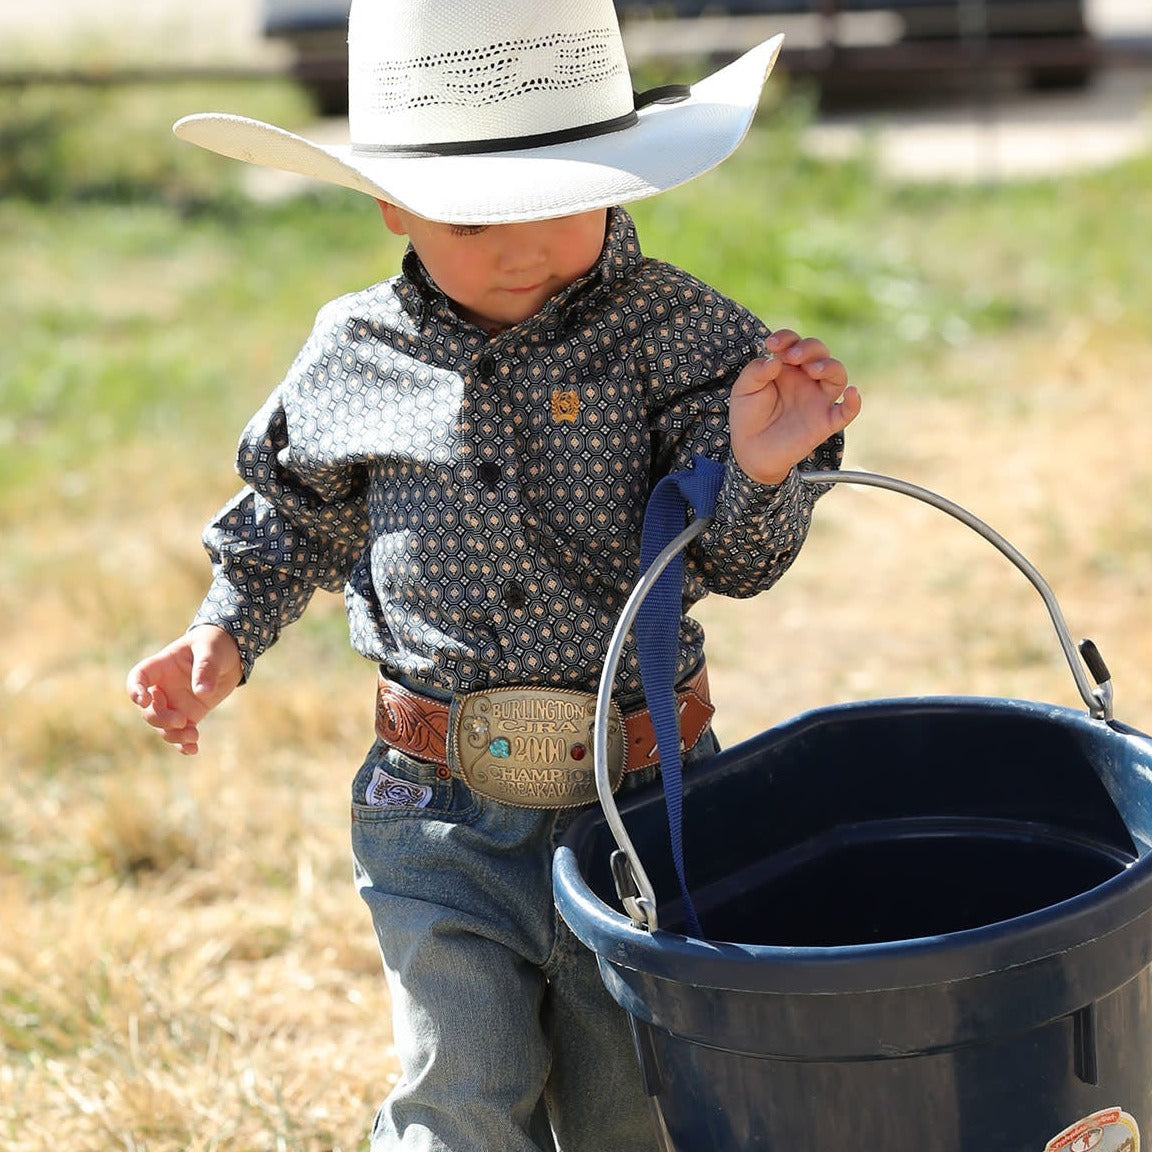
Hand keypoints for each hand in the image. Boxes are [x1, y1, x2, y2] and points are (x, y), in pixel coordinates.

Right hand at [126, 624, 242, 754]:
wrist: (231, 652)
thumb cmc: (215, 644)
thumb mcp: (211, 650)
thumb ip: (205, 669)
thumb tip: (202, 693)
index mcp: (162, 666)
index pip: (138, 678)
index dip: (135, 690)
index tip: (143, 700)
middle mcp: (163, 687)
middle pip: (149, 709)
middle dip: (160, 719)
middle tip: (180, 721)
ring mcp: (175, 702)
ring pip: (163, 725)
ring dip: (173, 735)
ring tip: (192, 736)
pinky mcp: (190, 714)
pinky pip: (181, 732)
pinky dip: (184, 744)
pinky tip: (193, 750)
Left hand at [729, 329, 860, 485]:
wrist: (751, 451)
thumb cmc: (747, 416)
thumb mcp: (743, 390)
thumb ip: (755, 372)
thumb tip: (774, 360)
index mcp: (787, 366)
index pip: (794, 342)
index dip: (787, 338)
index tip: (772, 345)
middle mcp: (806, 379)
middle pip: (819, 352)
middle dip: (808, 348)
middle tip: (791, 357)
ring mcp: (818, 399)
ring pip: (837, 375)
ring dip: (829, 366)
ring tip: (812, 369)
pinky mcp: (825, 422)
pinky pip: (847, 411)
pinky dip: (854, 402)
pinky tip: (852, 393)